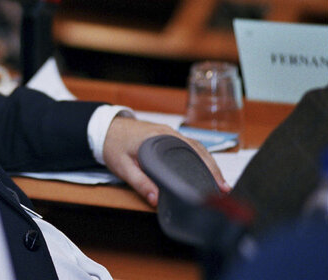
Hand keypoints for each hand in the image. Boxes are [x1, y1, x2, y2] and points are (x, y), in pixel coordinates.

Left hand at [102, 117, 228, 206]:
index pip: (190, 153)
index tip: (216, 185)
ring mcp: (169, 133)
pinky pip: (189, 146)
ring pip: (196, 148)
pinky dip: (200, 158)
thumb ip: (140, 183)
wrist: (104, 127)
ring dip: (209, 164)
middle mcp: (168, 133)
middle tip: (223, 189)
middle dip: (213, 169)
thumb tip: (157, 200)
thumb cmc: (112, 145)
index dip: (205, 169)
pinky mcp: (167, 136)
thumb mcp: (123, 167)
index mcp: (160, 138)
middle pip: (198, 150)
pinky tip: (205, 170)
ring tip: (219, 184)